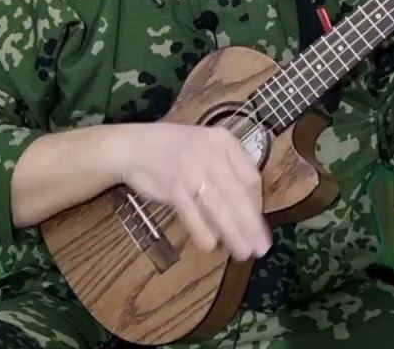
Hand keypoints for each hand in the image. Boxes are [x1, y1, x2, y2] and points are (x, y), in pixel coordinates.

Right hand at [119, 124, 270, 260]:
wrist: (133, 146)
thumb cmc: (174, 151)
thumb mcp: (206, 148)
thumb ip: (227, 172)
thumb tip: (248, 211)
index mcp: (224, 141)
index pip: (250, 177)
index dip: (257, 205)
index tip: (260, 226)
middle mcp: (211, 152)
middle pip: (238, 194)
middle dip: (251, 225)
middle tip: (261, 249)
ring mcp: (191, 168)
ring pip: (219, 206)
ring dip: (233, 232)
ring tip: (242, 252)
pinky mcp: (173, 185)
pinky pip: (192, 213)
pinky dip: (203, 231)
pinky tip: (211, 246)